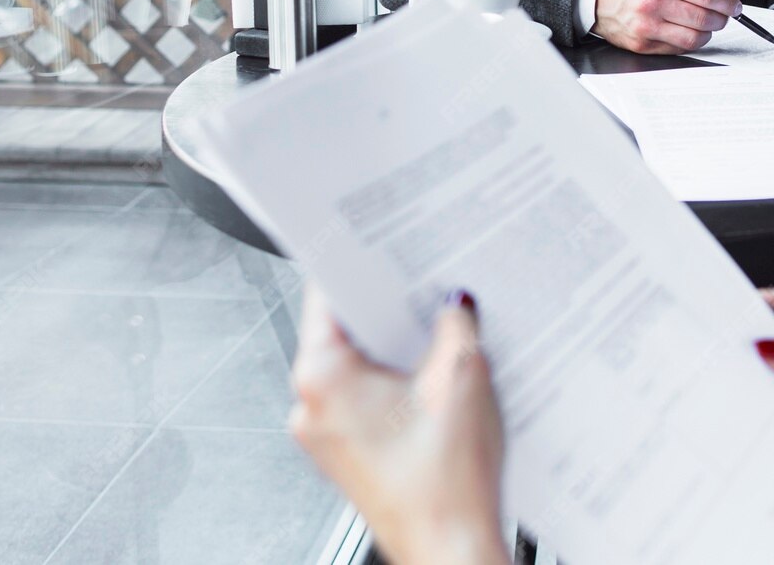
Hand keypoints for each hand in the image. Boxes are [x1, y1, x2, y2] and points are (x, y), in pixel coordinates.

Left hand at [289, 287, 509, 564]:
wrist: (450, 552)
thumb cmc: (445, 487)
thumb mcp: (461, 377)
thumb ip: (455, 323)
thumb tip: (453, 301)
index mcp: (323, 378)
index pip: (329, 295)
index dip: (359, 262)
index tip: (378, 240)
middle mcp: (311, 406)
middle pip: (347, 331)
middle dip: (391, 309)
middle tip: (430, 289)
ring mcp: (326, 435)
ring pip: (360, 367)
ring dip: (399, 350)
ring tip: (443, 342)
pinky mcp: (350, 453)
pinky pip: (369, 399)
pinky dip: (399, 385)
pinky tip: (438, 385)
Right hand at [593, 0, 740, 53]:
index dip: (726, 2)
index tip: (734, 6)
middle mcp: (651, 2)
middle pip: (702, 18)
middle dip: (721, 19)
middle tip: (725, 16)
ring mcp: (646, 27)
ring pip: (693, 38)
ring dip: (709, 33)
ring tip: (707, 24)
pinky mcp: (642, 45)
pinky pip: (678, 49)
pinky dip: (691, 42)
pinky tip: (689, 31)